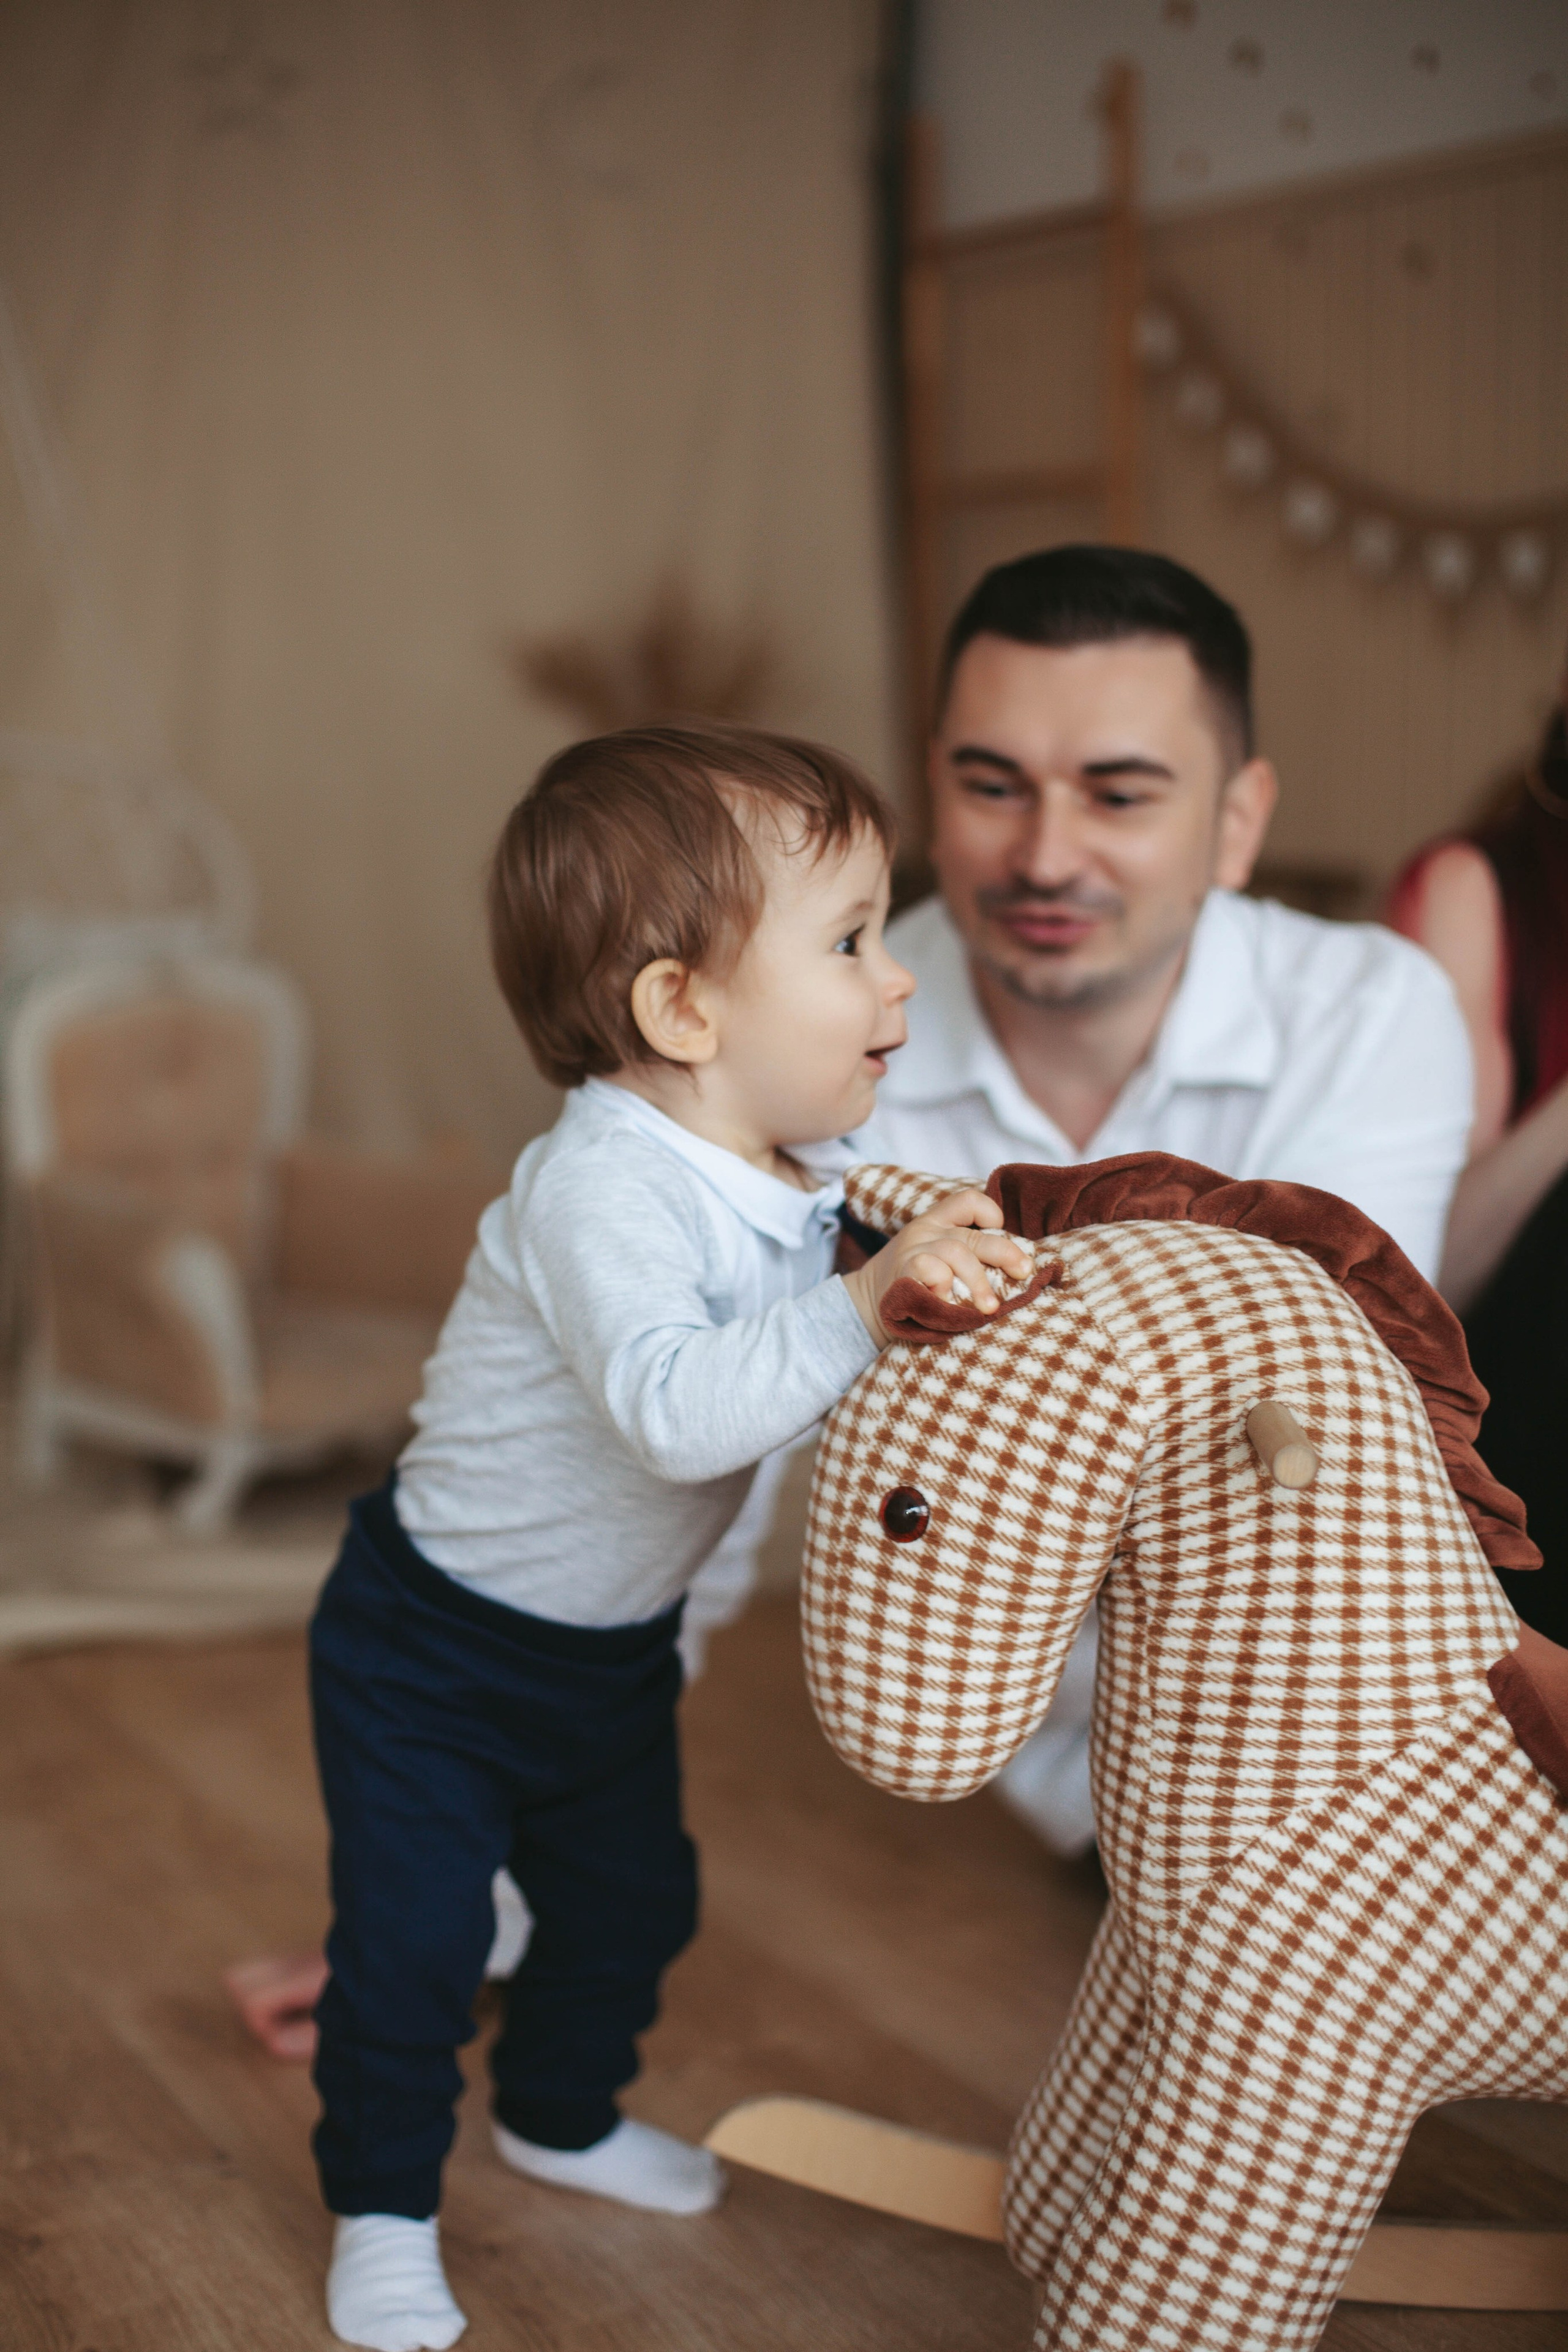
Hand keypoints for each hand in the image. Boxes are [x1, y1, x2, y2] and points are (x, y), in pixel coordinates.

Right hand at [843, 1188, 1032, 1345]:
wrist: (868, 1302)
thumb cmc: (919, 1283)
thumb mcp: (939, 1256)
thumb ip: (968, 1254)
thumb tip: (1020, 1267)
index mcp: (938, 1222)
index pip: (967, 1201)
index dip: (990, 1212)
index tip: (1001, 1230)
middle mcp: (925, 1232)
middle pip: (971, 1236)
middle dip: (1005, 1253)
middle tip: (1024, 1272)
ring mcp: (912, 1252)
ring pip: (956, 1253)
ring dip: (979, 1281)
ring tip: (990, 1307)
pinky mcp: (901, 1275)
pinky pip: (930, 1271)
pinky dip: (945, 1286)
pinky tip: (949, 1303)